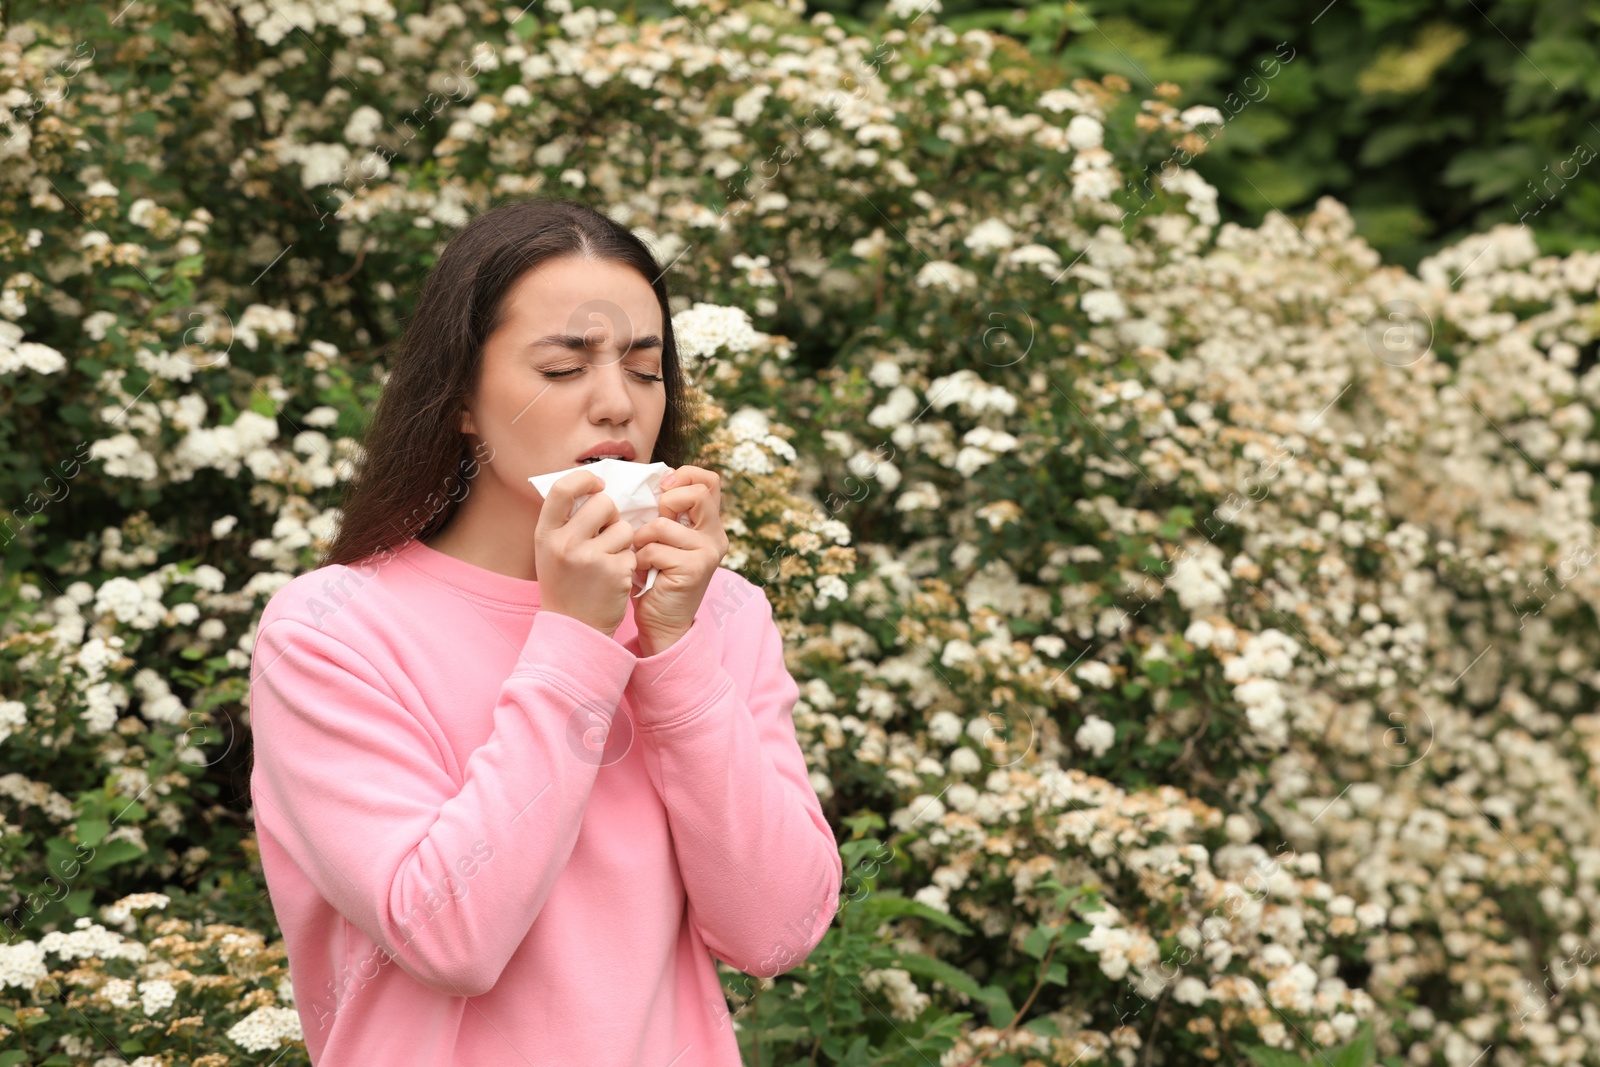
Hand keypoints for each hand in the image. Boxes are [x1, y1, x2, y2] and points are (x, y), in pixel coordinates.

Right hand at [534, 468, 636, 637]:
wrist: (574, 629)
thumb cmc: (566, 584)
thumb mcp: (552, 551)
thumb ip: (567, 522)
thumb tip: (595, 488)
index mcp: (545, 534)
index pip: (561, 488)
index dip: (583, 479)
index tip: (597, 484)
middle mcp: (565, 544)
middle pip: (604, 503)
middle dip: (611, 515)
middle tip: (606, 533)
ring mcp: (590, 558)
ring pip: (624, 528)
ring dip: (623, 541)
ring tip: (608, 560)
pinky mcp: (614, 572)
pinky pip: (632, 552)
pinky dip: (628, 563)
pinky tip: (614, 579)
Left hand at [632, 465, 728, 654]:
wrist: (663, 623)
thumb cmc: (656, 577)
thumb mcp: (664, 538)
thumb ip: (667, 514)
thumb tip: (652, 484)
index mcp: (710, 524)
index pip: (708, 480)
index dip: (683, 476)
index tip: (662, 491)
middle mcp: (716, 536)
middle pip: (697, 492)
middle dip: (666, 502)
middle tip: (654, 525)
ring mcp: (708, 552)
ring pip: (662, 526)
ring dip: (642, 541)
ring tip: (643, 558)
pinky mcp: (694, 568)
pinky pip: (654, 550)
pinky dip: (640, 561)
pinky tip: (645, 574)